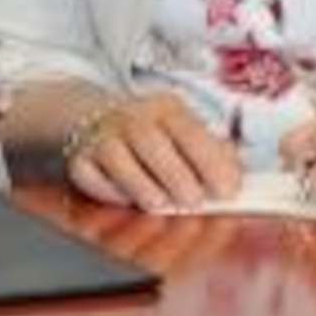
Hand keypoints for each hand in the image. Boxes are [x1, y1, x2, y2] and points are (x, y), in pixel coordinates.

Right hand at [65, 93, 241, 210]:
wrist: (88, 116)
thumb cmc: (150, 132)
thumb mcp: (181, 131)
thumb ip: (209, 151)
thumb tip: (237, 179)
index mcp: (167, 109)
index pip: (191, 132)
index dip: (211, 162)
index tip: (228, 190)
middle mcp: (133, 117)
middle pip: (154, 144)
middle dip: (178, 177)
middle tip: (196, 202)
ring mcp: (102, 135)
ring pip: (119, 159)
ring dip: (143, 187)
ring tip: (163, 206)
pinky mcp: (77, 156)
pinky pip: (90, 174)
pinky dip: (108, 190)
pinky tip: (127, 201)